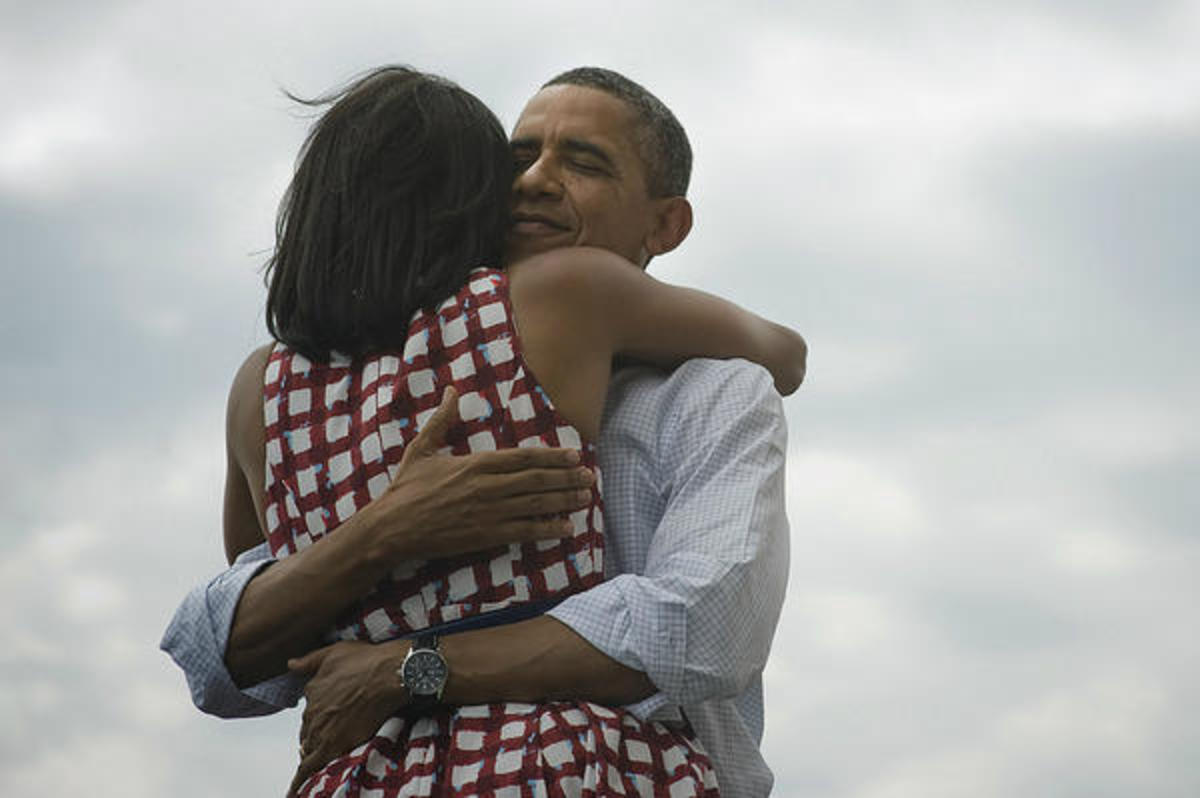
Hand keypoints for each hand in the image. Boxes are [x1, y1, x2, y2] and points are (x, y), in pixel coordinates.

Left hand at [287, 640, 409, 796]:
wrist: (390, 674)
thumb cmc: (368, 660)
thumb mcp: (333, 652)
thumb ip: (309, 661)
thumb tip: (291, 664)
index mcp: (312, 691)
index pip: (309, 712)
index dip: (318, 718)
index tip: (327, 719)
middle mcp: (312, 711)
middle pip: (308, 731)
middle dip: (316, 735)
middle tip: (332, 736)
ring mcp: (321, 730)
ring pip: (308, 749)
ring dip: (313, 753)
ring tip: (323, 757)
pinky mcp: (332, 745)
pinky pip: (309, 768)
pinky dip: (299, 782)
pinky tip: (294, 792)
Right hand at [363, 386, 595, 564]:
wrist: (392, 527)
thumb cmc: (406, 488)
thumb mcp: (422, 448)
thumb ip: (442, 420)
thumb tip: (450, 391)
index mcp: (475, 463)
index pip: (524, 456)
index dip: (553, 456)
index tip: (574, 455)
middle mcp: (487, 486)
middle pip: (536, 479)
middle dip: (567, 478)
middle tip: (590, 477)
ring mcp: (488, 512)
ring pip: (535, 504)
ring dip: (564, 500)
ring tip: (585, 498)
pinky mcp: (485, 535)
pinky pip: (524, 531)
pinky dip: (547, 529)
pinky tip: (566, 528)